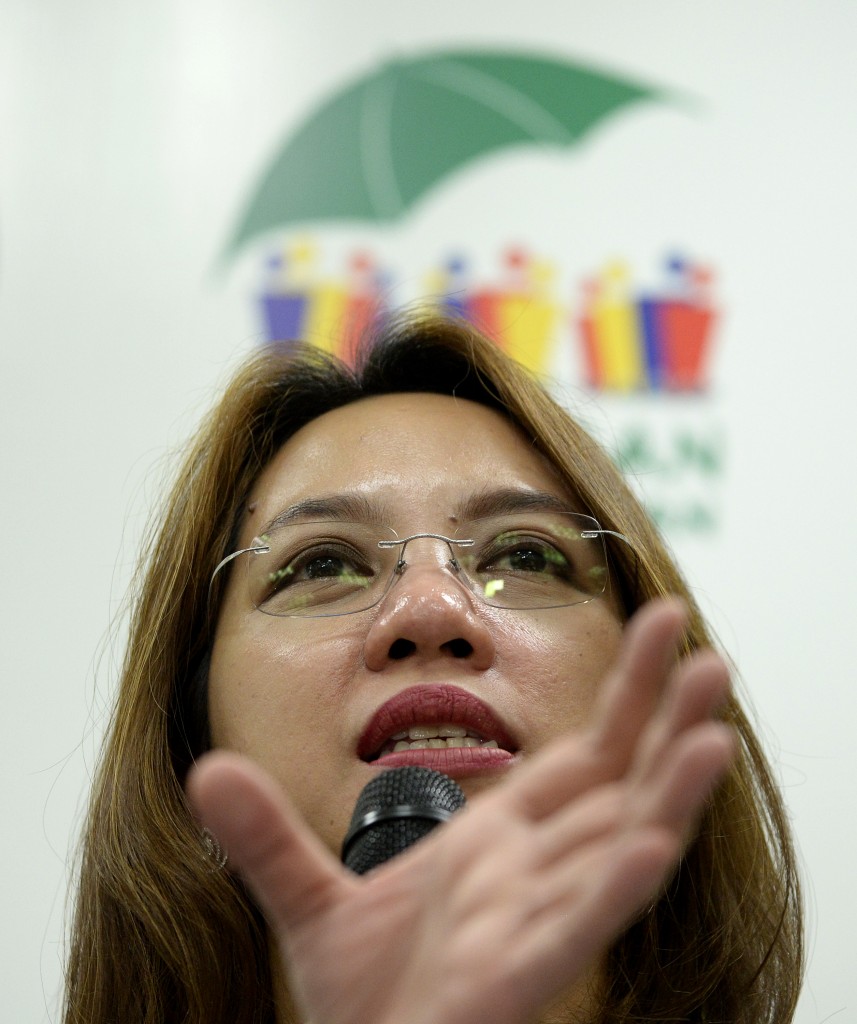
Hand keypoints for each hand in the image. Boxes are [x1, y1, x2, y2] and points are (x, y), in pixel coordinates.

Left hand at [186, 599, 733, 1023]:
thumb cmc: (365, 998)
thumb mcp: (309, 899)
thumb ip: (266, 835)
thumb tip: (207, 769)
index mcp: (500, 846)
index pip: (584, 756)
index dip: (628, 695)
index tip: (657, 624)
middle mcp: (532, 874)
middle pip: (617, 785)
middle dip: (665, 721)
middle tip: (708, 653)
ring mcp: (531, 924)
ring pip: (618, 848)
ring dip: (667, 793)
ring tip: (711, 734)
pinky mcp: (515, 980)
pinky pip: (578, 926)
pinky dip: (615, 884)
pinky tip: (650, 842)